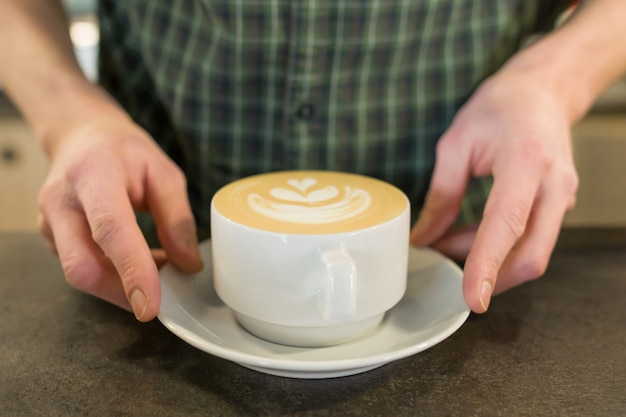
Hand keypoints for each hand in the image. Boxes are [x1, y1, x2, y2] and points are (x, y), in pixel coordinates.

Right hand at [38, 111, 202, 320]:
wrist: (81, 139)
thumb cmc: (124, 152)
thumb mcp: (163, 172)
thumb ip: (177, 218)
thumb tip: (187, 265)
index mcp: (93, 175)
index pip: (111, 230)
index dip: (132, 271)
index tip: (151, 305)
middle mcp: (61, 202)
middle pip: (82, 266)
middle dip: (122, 293)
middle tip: (161, 298)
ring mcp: (50, 223)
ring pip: (81, 274)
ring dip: (121, 285)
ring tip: (156, 269)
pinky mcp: (51, 239)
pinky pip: (82, 268)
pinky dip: (113, 277)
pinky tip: (136, 263)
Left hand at [410, 68, 577, 312]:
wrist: (542, 92)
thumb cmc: (498, 109)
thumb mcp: (456, 144)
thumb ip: (441, 196)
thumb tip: (424, 239)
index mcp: (526, 162)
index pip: (507, 225)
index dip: (487, 266)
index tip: (473, 300)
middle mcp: (554, 186)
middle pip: (530, 255)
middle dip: (490, 277)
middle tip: (447, 273)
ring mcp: (563, 198)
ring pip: (531, 253)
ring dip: (490, 262)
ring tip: (448, 243)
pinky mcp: (559, 206)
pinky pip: (531, 240)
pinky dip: (499, 249)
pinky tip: (468, 237)